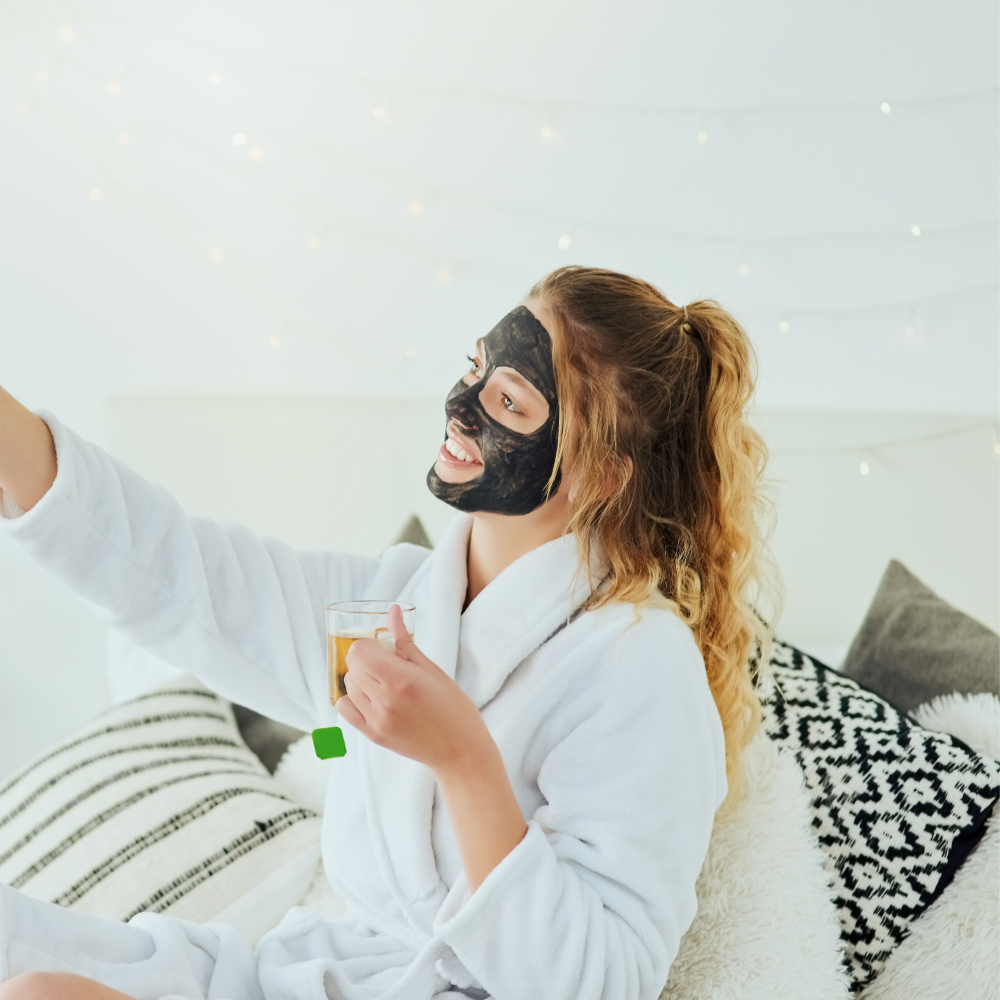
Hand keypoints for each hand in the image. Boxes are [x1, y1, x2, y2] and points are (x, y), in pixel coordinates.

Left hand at [338, 604, 528, 890]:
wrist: (461, 751)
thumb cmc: (454, 708)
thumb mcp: (433, 670)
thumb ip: (406, 641)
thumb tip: (392, 612)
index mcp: (401, 680)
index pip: (359, 651)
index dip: (369, 644)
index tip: (384, 647)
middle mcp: (384, 701)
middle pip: (352, 666)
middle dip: (366, 659)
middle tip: (387, 663)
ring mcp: (376, 721)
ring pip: (348, 686)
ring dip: (360, 678)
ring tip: (384, 682)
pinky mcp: (373, 736)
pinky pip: (345, 709)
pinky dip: (352, 698)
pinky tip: (371, 697)